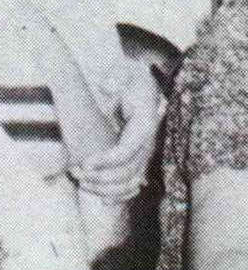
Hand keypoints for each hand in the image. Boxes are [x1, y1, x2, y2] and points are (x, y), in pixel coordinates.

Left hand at [72, 61, 160, 202]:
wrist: (142, 85)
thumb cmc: (130, 78)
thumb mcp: (126, 71)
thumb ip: (117, 76)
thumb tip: (107, 86)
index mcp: (145, 124)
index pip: (128, 150)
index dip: (107, 160)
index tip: (85, 162)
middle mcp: (148, 143)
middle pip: (128, 171)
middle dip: (101, 176)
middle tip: (77, 173)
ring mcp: (145, 154)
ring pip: (131, 182)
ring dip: (107, 188)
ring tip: (83, 183)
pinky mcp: (139, 161)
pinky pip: (134, 185)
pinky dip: (120, 195)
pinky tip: (103, 199)